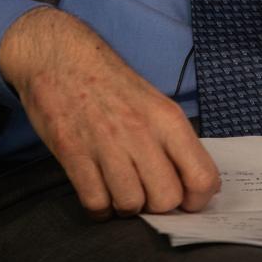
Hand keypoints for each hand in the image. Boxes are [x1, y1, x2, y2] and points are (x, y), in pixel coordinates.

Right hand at [0, 6, 219, 218]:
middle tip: (145, 191)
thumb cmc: (109, 80)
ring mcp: (106, 143)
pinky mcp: (73, 153)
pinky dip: (99, 207)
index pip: (202, 177)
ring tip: (118, 186)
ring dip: (125, 206)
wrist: (59, 55)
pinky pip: (96, 204)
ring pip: (131, 206)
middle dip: (157, 205)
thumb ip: (173, 140)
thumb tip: (194, 183)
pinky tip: (98, 189)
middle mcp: (141, 131)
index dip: (197, 200)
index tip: (185, 200)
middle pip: (166, 200)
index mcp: (167, 117)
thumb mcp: (152, 101)